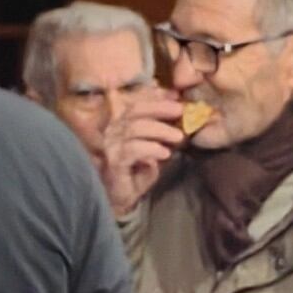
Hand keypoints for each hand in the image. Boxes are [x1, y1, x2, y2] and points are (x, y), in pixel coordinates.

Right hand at [100, 86, 187, 213]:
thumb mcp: (154, 146)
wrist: (123, 197)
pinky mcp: (114, 161)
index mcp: (121, 123)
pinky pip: (132, 149)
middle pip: (135, 111)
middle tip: (180, 110)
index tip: (175, 96)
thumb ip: (163, 131)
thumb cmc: (138, 170)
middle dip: (159, 108)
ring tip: (178, 137)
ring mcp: (111, 145)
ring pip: (134, 129)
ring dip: (159, 130)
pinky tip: (164, 153)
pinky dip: (151, 148)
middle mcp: (112, 130)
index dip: (155, 97)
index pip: (137, 104)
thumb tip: (180, 113)